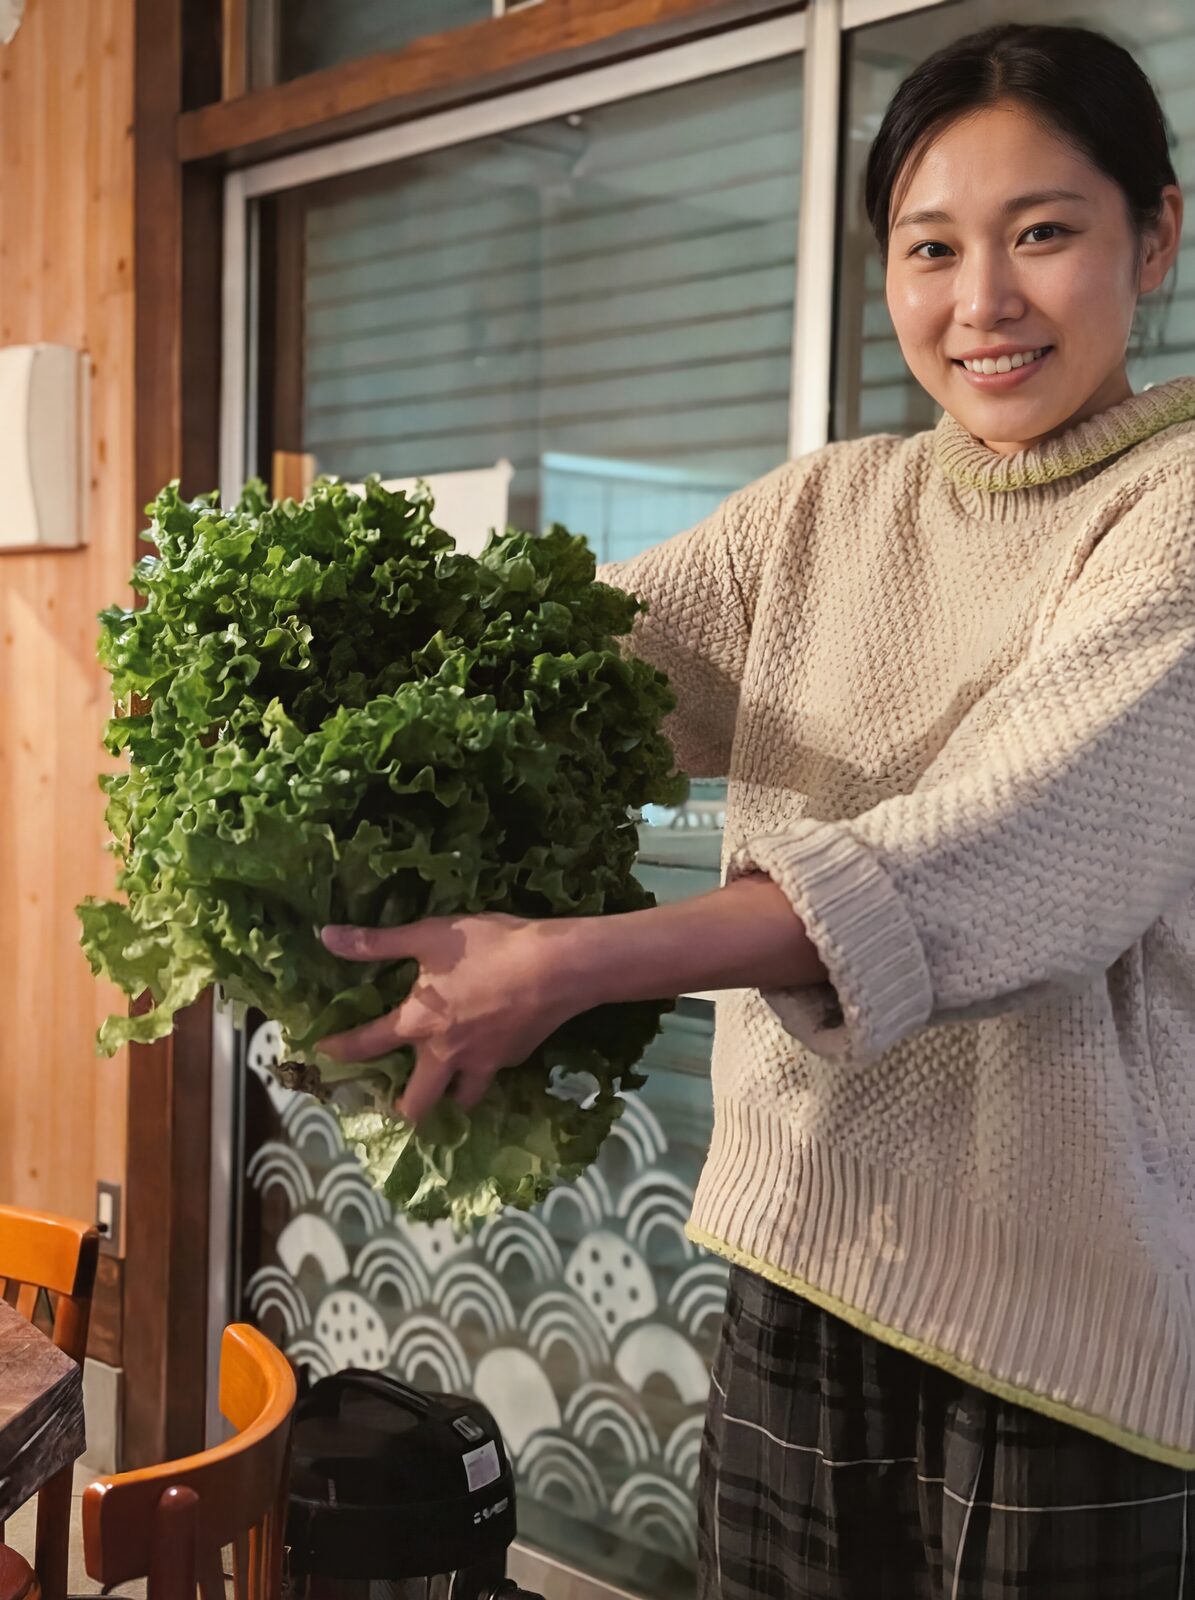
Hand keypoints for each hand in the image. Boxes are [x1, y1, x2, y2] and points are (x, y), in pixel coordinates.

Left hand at [316, 912, 578, 1124]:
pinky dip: (484, 1069)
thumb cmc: (489, 948)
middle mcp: (446, 1054)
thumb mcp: (429, 936)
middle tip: (398, 1099)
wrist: (558, 967)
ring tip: (446, 1084)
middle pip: (417, 1104)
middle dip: (403, 1108)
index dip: (342, 1049)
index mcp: (419, 1025)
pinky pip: (491, 1074)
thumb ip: (377, 942)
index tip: (325, 1054)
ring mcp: (483, 1063)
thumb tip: (325, 936)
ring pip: (460, 1100)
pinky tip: (489, 1049)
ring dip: (449, 1097)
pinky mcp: (513, 1059)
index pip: (368, 1044)